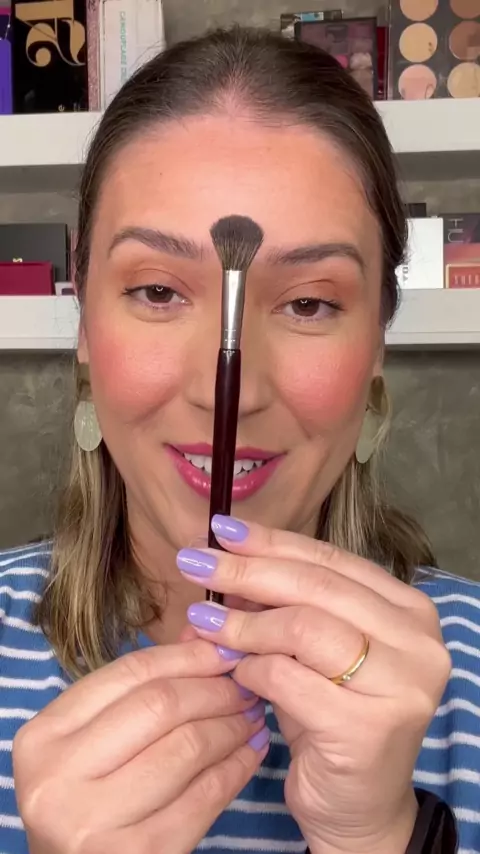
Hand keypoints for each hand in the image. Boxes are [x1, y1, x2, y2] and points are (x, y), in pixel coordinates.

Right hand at [13, 639, 267, 853]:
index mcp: (45, 734)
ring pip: (186, 748)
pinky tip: (252, 752)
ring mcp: (93, 820)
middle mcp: (58, 776)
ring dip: (231, 726)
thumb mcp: (94, 741)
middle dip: (214, 689)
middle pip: (160, 705)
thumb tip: (204, 637)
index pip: (129, 673)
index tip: (225, 649)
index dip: (186, 656)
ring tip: (253, 715)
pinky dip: (236, 768)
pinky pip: (204, 798)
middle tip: (247, 683)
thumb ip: (141, 688)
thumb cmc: (88, 797)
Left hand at [177, 516, 450, 853]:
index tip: (222, 529)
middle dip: (247, 570)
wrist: (357, 808)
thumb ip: (282, 605)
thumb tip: (224, 560)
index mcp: (408, 610)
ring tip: (203, 621)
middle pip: (317, 586)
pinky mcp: (371, 726)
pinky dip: (251, 669)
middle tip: (194, 562)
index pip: (331, 560)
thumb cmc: (330, 718)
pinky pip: (289, 678)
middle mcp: (418, 641)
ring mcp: (401, 683)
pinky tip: (230, 670)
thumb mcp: (310, 651)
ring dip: (243, 622)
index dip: (272, 541)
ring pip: (304, 626)